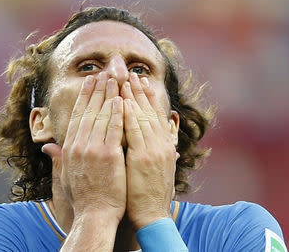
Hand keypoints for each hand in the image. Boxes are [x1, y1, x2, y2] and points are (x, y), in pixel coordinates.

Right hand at [42, 72, 125, 222]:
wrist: (95, 214)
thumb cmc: (83, 196)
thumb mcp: (66, 175)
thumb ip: (59, 158)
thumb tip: (47, 147)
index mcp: (69, 148)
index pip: (77, 116)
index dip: (84, 97)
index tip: (90, 82)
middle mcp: (78, 145)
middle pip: (89, 111)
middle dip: (96, 90)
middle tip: (104, 73)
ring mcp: (93, 150)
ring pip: (101, 116)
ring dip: (108, 96)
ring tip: (115, 80)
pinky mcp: (108, 156)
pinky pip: (114, 130)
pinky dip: (117, 113)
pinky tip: (122, 100)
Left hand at [121, 73, 178, 229]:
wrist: (152, 214)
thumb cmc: (149, 193)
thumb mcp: (158, 169)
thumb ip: (157, 151)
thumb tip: (163, 141)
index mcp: (164, 146)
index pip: (156, 116)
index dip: (148, 98)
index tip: (141, 84)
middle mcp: (161, 145)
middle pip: (150, 112)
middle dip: (140, 92)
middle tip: (132, 74)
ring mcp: (154, 150)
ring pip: (143, 117)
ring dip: (134, 97)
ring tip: (126, 80)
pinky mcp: (144, 158)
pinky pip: (135, 132)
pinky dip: (130, 115)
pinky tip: (124, 102)